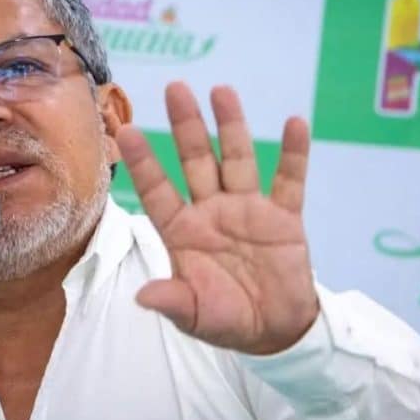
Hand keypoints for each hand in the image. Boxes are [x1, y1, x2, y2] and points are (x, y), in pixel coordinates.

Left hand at [115, 82, 318, 355]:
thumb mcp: (195, 317)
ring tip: (222, 90)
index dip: (144, 162)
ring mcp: (248, 210)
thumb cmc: (226, 320)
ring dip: (231, 126)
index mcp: (183, 232)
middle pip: (196, 161)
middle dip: (186, 126)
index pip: (158, 191)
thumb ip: (173, 302)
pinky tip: (294, 123)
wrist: (275, 331)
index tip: (124, 131)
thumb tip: (142, 297)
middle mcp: (211, 212)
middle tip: (175, 88)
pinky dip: (294, 154)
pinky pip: (290, 181)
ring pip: (238, 160)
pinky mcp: (284, 217)